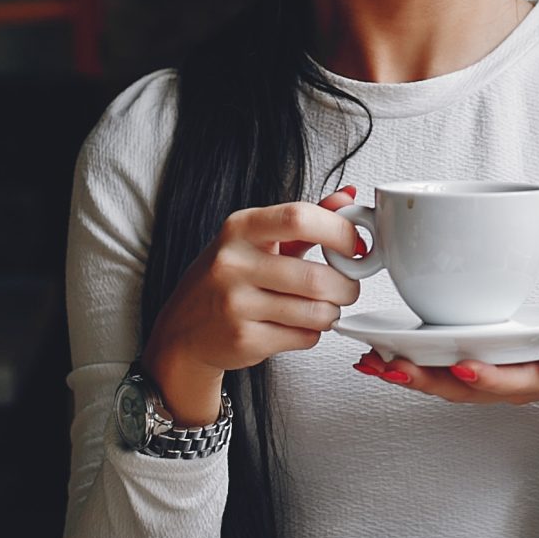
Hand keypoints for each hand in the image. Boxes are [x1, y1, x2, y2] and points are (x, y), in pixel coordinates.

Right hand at [145, 186, 363, 422]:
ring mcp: (236, 304)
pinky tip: (297, 325)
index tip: (354, 245)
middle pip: (315, 276)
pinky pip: (304, 337)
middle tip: (347, 286)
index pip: (299, 218)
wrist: (184, 329)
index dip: (339, 231)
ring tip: (323, 307)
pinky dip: (312, 333)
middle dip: (346, 285)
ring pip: (315, 311)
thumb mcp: (256, 240)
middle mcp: (233, 263)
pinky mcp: (244, 339)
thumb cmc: (226, 278)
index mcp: (240, 228)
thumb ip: (303, 220)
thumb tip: (346, 198)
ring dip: (332, 312)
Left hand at [350, 312, 538, 408]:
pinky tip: (380, 358)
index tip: (463, 365)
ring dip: (408, 377)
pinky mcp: (476, 372)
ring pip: (445, 386)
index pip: (511, 380)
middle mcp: (508, 384)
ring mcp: (490, 381)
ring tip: (373, 362)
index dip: (487, 376)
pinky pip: (438, 376)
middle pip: (464, 389)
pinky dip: (409, 369)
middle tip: (391, 365)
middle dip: (427, 380)